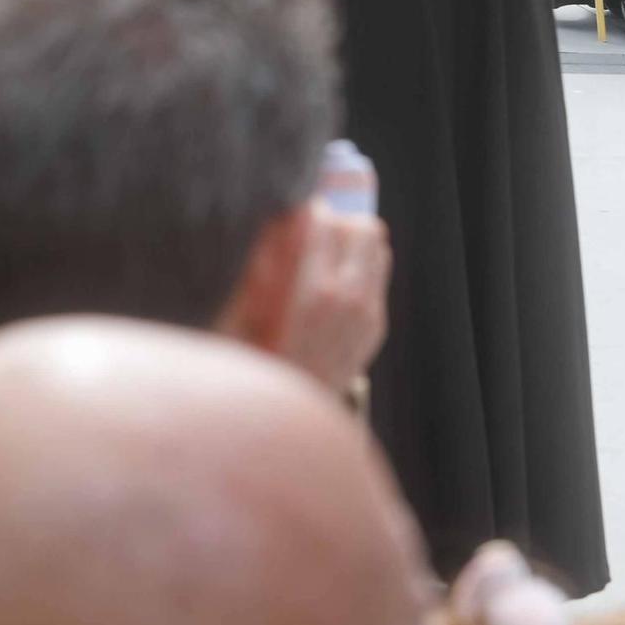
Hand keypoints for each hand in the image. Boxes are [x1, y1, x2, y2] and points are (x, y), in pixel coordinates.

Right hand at [276, 201, 391, 394]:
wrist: (288, 413)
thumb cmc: (257, 361)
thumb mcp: (246, 310)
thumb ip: (260, 261)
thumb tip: (274, 220)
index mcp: (313, 291)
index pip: (322, 220)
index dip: (304, 211)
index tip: (294, 216)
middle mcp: (348, 299)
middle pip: (361, 227)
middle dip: (335, 222)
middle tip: (314, 233)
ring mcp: (368, 313)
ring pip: (377, 245)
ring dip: (352, 241)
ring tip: (327, 253)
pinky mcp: (376, 325)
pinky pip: (378, 273)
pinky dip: (359, 266)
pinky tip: (334, 280)